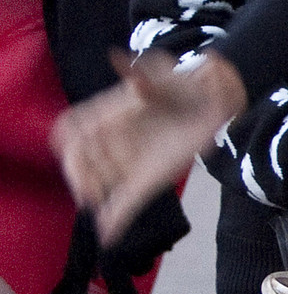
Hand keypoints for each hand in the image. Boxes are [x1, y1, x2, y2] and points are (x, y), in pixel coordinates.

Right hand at [53, 49, 246, 246]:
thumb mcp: (164, 75)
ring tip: (98, 206)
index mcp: (108, 115)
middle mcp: (113, 141)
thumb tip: (121, 59)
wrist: (213, 100)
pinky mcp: (149, 179)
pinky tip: (108, 234)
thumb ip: (142, 75)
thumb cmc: (183, 84)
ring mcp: (129, 162)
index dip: (69, 144)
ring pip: (101, 184)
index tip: (73, 154)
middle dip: (80, 176)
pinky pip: (126, 203)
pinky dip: (116, 219)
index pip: (71, 132)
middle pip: (81, 162)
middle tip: (89, 191)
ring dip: (95, 195)